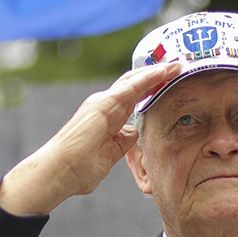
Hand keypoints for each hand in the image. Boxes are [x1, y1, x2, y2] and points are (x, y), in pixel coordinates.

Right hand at [0, 61, 180, 215]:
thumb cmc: (78, 169)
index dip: (151, 86)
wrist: (59, 172)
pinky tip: (165, 71)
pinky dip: (150, 77)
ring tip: (178, 64)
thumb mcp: (110, 154)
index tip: (171, 81)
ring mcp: (102, 102)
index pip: (133, 95)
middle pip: (135, 83)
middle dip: (156, 74)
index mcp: (107, 115)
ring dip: (157, 71)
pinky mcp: (103, 104)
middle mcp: (104, 104)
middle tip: (178, 66)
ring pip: (135, 80)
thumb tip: (134, 133)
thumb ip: (122, 142)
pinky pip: (131, 86)